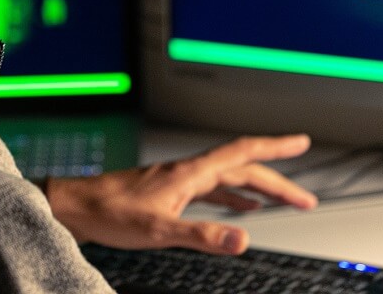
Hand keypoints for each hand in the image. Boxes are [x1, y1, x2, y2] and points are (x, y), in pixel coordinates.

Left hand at [45, 134, 317, 254]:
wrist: (77, 206)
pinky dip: (234, 199)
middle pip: (242, 169)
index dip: (274, 147)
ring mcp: (179, 180)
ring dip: (258, 190)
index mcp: (190, 172)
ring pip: (229, 180)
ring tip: (283, 201)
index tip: (300, 141)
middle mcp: (188, 170)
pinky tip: (242, 210)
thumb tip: (243, 240)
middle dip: (277, 182)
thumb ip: (203, 235)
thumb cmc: (110, 213)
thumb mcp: (160, 230)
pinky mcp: (170, 192)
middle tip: (305, 198)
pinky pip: (213, 191)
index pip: (242, 153)